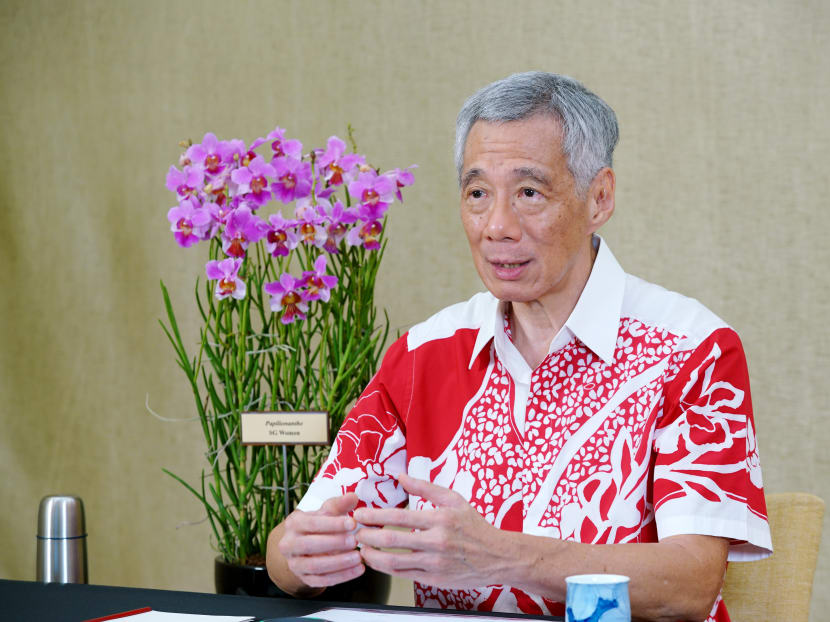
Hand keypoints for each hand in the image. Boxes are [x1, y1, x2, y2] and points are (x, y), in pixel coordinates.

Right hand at [277, 493, 364, 587]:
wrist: (303, 547)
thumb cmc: (317, 525)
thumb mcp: (325, 512)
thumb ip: (338, 505)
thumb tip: (353, 496)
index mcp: (294, 524)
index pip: (312, 524)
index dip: (333, 524)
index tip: (352, 523)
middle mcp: (289, 544)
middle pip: (309, 545)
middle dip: (334, 543)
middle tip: (354, 541)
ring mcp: (294, 563)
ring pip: (314, 566)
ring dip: (338, 563)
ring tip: (358, 557)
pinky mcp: (304, 578)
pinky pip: (321, 581)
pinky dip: (341, 576)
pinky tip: (357, 570)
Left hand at [353, 473, 505, 588]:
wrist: (497, 557)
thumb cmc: (474, 526)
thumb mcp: (454, 500)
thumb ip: (425, 487)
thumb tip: (400, 476)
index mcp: (440, 519)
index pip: (400, 517)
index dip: (375, 516)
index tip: (360, 513)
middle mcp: (437, 541)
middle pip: (393, 540)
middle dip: (368, 535)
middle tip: (354, 531)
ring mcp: (435, 563)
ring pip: (394, 562)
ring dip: (372, 555)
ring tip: (361, 548)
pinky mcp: (434, 579)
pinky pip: (404, 575)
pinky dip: (386, 569)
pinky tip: (377, 561)